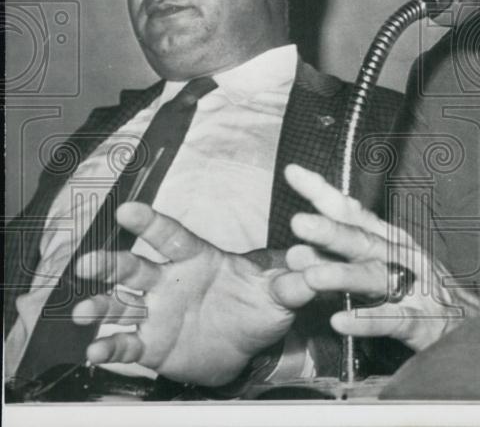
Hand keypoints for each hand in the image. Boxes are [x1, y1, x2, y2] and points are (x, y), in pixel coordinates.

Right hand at [71, 202, 313, 386]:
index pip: (172, 236)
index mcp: (198, 259)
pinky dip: (109, 346)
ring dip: (100, 306)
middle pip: (135, 267)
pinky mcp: (151, 344)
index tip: (127, 210)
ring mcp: (156, 313)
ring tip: (84, 311)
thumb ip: (293, 279)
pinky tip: (94, 349)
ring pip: (121, 303)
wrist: (246, 347)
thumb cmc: (259, 308)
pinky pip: (126, 343)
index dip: (150, 223)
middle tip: (87, 262)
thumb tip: (313, 259)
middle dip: (110, 263)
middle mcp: (170, 281)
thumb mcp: (280, 293)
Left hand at [272, 164, 479, 350]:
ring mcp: (413, 288)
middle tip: (298, 223)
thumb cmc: (420, 289)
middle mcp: (401, 257)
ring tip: (311, 276)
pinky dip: (366, 320)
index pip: (353, 212)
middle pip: (363, 241)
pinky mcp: (420, 322)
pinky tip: (340, 320)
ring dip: (344, 275)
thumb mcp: (385, 262)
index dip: (324, 193)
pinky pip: (392, 320)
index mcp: (389, 240)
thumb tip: (296, 248)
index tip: (293, 174)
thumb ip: (345, 254)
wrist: (469, 322)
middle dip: (331, 231)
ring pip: (376, 278)